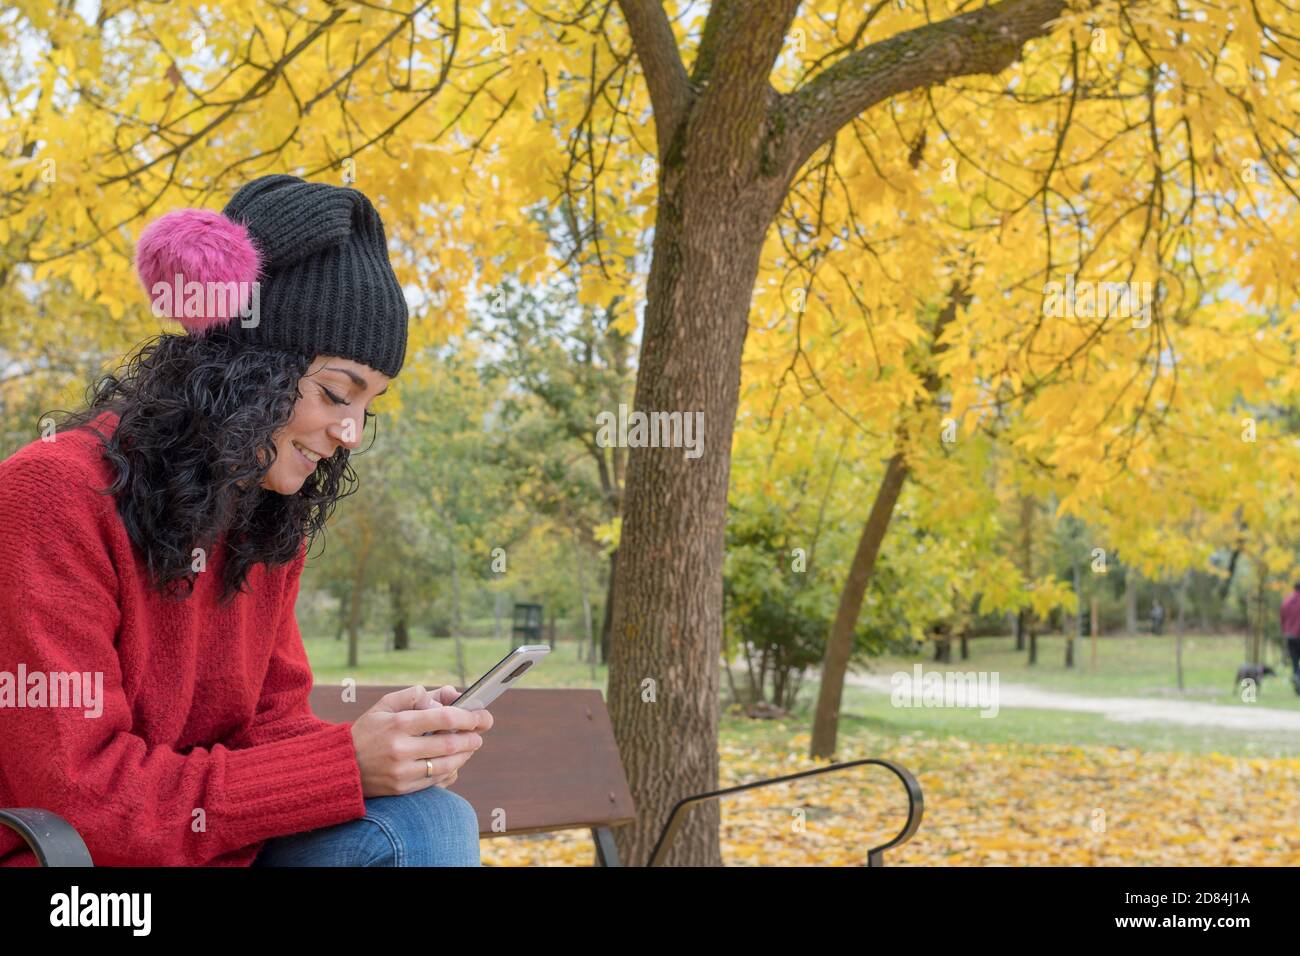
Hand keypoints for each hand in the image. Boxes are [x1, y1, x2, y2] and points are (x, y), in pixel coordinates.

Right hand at [349, 685, 492, 797]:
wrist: (342, 767)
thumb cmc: (367, 731)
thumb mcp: (385, 705)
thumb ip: (416, 695)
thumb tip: (447, 695)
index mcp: (399, 723)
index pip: (444, 718)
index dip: (467, 717)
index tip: (479, 715)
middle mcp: (401, 748)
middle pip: (449, 744)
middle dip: (471, 738)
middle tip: (479, 733)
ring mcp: (402, 771)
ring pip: (447, 765)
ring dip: (464, 755)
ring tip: (470, 745)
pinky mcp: (403, 788)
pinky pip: (436, 780)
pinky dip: (450, 770)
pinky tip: (454, 761)